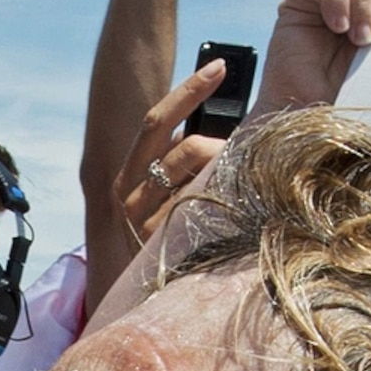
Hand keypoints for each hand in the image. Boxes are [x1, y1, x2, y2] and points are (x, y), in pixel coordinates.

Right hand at [114, 60, 228, 249]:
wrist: (144, 304)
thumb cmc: (163, 242)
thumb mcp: (163, 197)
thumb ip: (177, 166)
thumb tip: (217, 133)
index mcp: (128, 176)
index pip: (156, 122)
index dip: (188, 91)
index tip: (219, 66)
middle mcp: (130, 195)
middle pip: (184, 145)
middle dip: (220, 139)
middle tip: (242, 141)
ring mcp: (145, 221)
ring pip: (198, 173)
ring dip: (226, 168)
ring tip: (242, 178)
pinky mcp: (163, 244)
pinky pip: (205, 206)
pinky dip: (227, 198)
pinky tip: (239, 203)